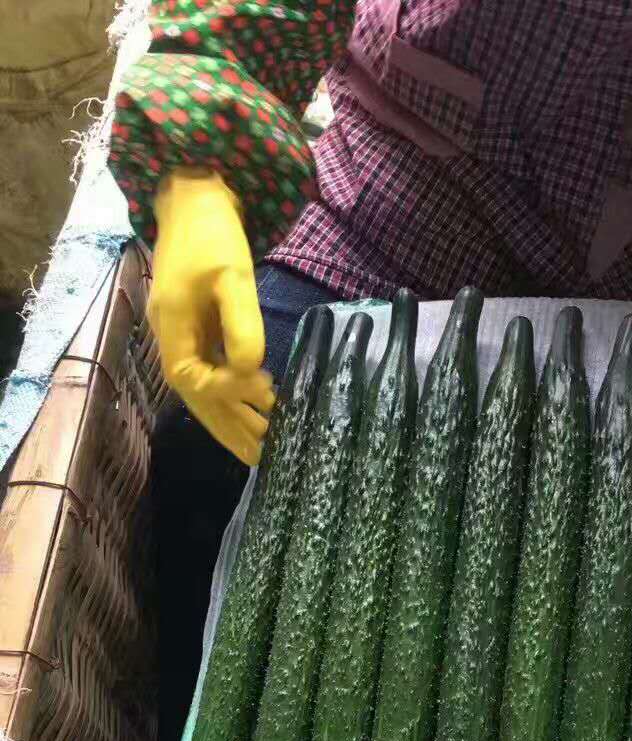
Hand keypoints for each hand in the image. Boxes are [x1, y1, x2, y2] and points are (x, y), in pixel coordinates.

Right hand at [149, 168, 274, 465]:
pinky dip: (231, 394)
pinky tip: (255, 404)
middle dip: (229, 430)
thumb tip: (252, 371)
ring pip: (203, 391)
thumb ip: (242, 325)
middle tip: (263, 460)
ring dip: (231, 419)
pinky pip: (210, 373)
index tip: (265, 394)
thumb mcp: (233, 275)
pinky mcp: (195, 329)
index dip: (229, 395)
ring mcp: (181, 336)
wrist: (194, 196)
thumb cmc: (213, 232)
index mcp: (173, 329)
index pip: (194, 382)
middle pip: (196, 400)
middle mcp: (172, 339)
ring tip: (261, 446)